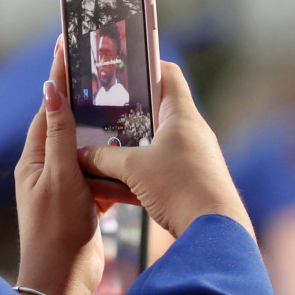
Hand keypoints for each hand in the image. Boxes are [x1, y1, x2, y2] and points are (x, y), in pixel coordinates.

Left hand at [11, 37, 104, 294]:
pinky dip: (115, 161)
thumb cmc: (57, 229)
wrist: (63, 279)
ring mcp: (66, 186)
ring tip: (122, 102)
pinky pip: (101, 173)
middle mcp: (47, 168)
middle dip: (85, 99)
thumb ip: (59, 134)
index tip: (66, 46)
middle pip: (68, 124)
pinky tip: (131, 148)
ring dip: (104, 129)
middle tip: (103, 69)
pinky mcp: (84, 202)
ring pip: (88, 148)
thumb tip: (49, 90)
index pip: (49, 108)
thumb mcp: (61, 176)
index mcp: (36, 158)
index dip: (59, 78)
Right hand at [76, 56, 254, 240]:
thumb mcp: (133, 168)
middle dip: (123, 112)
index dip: (145, 65)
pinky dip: (132, 173)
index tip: (120, 68)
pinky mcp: (186, 181)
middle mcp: (189, 131)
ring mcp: (189, 157)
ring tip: (95, 146)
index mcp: (181, 114)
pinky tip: (107, 183)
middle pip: (154, 110)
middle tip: (96, 110)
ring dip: (125, 146)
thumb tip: (79, 154)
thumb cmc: (179, 186)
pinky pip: (154, 170)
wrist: (214, 229)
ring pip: (150, 143)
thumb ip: (103, 157)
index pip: (167, 74)